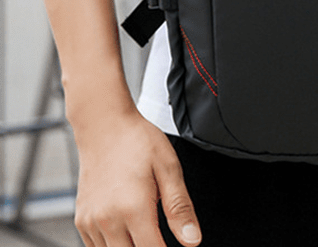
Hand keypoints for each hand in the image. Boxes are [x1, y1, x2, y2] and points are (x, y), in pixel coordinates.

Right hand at [73, 110, 200, 246]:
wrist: (104, 126)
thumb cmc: (138, 142)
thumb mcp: (169, 168)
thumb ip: (180, 208)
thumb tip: (192, 240)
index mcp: (133, 208)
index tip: (177, 245)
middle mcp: (108, 220)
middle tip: (159, 236)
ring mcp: (91, 222)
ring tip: (145, 226)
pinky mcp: (81, 221)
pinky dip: (114, 245)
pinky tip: (127, 229)